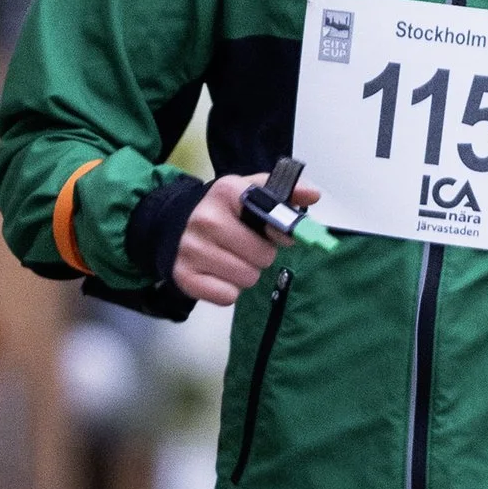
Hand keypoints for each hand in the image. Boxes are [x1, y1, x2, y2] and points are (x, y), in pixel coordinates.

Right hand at [173, 171, 319, 306]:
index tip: (278, 234)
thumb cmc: (223, 212)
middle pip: (263, 256)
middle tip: (247, 247)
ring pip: (247, 278)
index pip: (271, 217)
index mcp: (226, 192)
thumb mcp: (250, 193)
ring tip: (231, 259)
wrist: (175, 225)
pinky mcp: (183, 276)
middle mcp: (205, 219)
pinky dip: (228, 290)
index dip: (281, 231)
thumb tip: (313, 195)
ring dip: (245, 273)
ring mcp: (191, 249)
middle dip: (261, 255)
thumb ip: (284, 193)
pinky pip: (227, 296)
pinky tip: (218, 273)